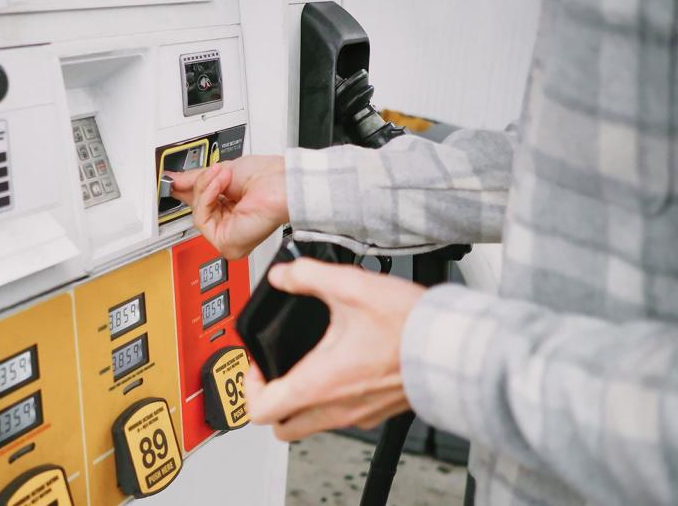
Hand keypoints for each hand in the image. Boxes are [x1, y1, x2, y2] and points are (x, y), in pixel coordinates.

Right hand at [168, 155, 287, 259]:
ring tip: (222, 176)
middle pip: (196, 209)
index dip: (187, 190)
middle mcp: (230, 226)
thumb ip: (195, 180)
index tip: (173, 180)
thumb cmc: (268, 178)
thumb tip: (174, 181)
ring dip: (207, 189)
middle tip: (212, 171)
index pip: (200, 204)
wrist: (282, 182)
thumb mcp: (223, 173)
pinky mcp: (226, 243)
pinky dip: (208, 198)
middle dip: (200, 186)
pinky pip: (201, 220)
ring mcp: (228, 237)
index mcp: (231, 211)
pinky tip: (221, 187)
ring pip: (197, 214)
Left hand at [244, 258, 425, 441]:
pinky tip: (342, 367)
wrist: (453, 347)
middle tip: (276, 371)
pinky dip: (330, 400)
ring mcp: (357, 415)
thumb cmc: (408, 326)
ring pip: (311, 425)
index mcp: (317, 385)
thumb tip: (284, 275)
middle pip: (283, 428)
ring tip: (308, 365)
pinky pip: (340, 416)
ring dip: (299, 402)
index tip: (258, 363)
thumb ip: (308, 277)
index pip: (260, 410)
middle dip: (271, 401)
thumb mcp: (350, 287)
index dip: (249, 386)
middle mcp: (334, 408)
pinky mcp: (377, 412)